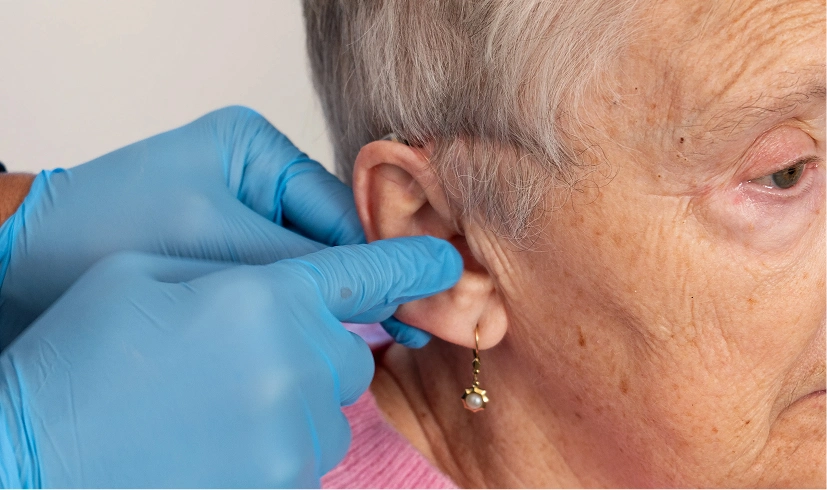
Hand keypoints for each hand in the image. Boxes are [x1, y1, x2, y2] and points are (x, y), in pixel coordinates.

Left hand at [0, 106, 427, 348]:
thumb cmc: (108, 232)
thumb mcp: (219, 245)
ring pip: (303, 266)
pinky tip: (305, 338)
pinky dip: (290, 310)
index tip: (419, 300)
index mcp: (256, 150)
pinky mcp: (221, 251)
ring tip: (355, 340)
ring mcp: (238, 213)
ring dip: (322, 302)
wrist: (24, 263)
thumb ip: (305, 267)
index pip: (337, 211)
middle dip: (354, 285)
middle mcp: (253, 177)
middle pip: (326, 238)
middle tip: (402, 328)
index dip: (376, 260)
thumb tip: (389, 291)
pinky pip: (274, 282)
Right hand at [0, 236, 461, 487]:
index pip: (365, 275)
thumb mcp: (153, 276)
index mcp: (265, 296)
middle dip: (317, 346)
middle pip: (351, 351)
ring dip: (296, 397)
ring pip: (331, 405)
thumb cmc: (82, 354)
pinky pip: (309, 452)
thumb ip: (242, 277)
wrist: (33, 450)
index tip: (446, 267)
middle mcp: (295, 365)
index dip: (411, 266)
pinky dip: (280, 440)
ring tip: (219, 399)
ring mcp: (292, 436)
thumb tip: (293, 290)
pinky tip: (220, 434)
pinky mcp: (281, 486)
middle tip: (246, 350)